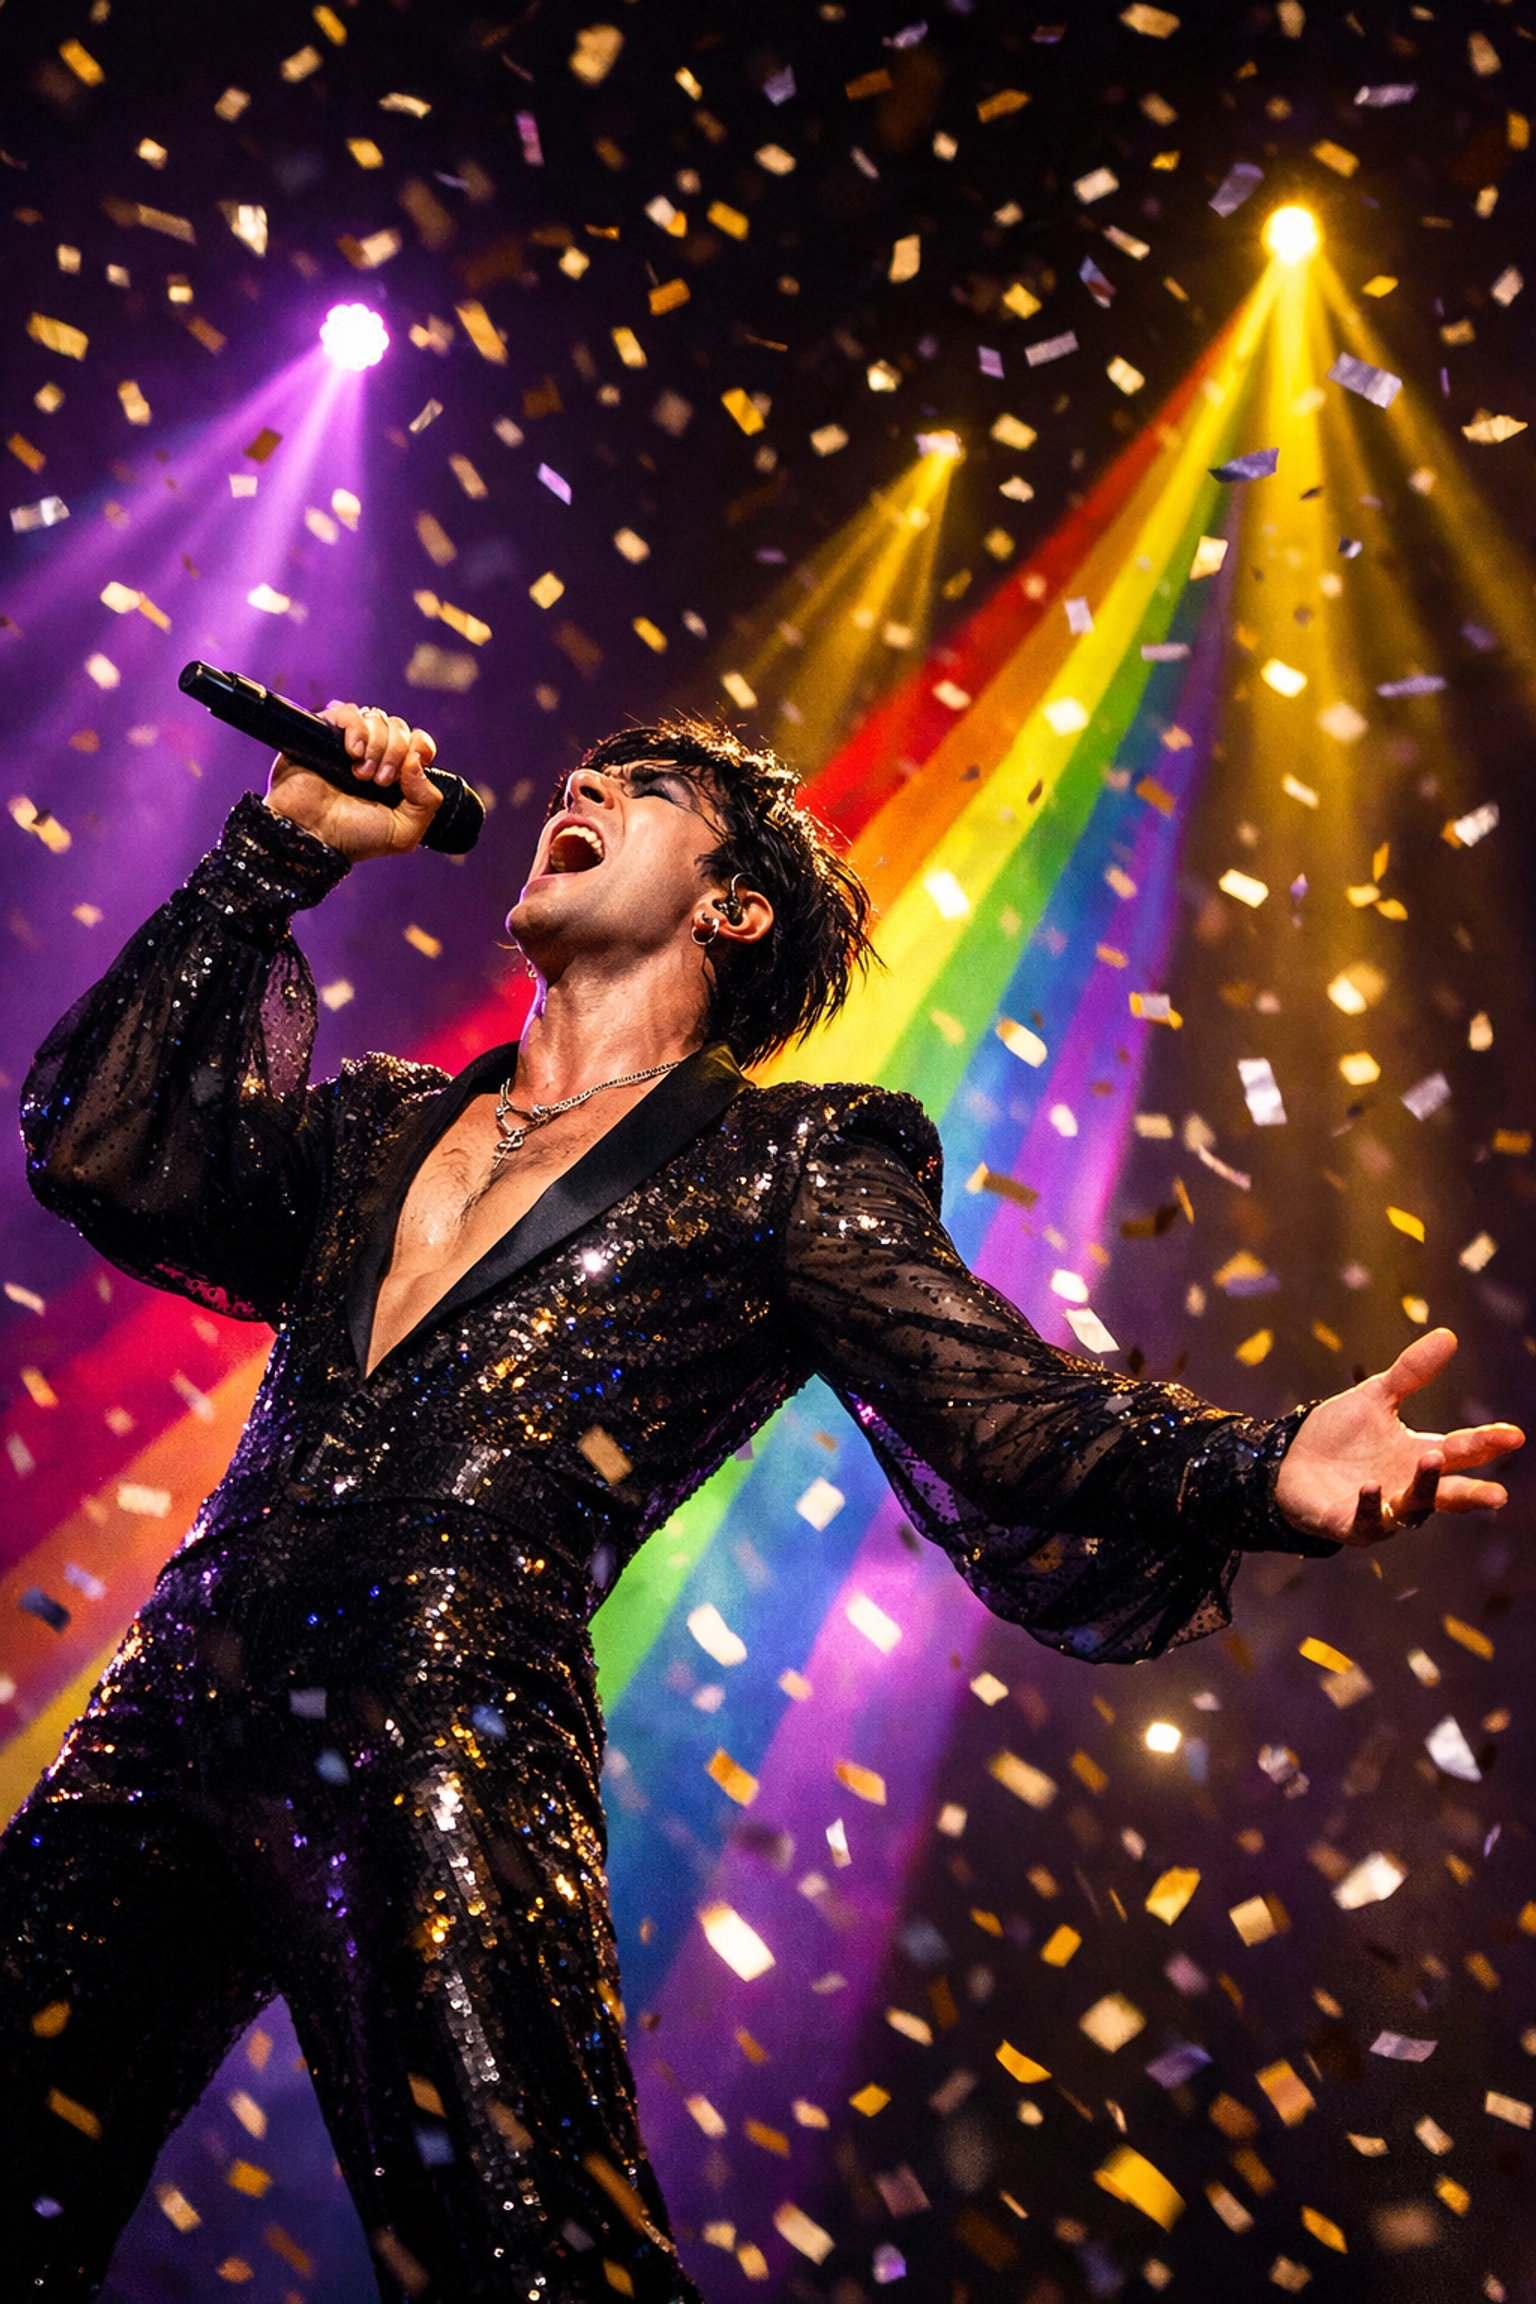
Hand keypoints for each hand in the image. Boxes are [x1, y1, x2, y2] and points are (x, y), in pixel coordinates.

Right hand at [266, 702, 440, 859]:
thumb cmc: (353, 837)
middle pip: (399, 728)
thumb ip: (427, 801)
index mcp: (396, 774)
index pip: (418, 741)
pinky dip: (356, 729)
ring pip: (377, 718)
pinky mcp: (324, 733)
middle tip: (379, 781)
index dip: (421, 746)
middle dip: (396, 753)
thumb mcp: (404, 832)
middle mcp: (374, 755)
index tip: (413, 765)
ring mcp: (349, 743)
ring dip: (376, 746)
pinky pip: (348, 712)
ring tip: (360, 775)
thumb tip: (417, 760)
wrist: (312, 836)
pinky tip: (351, 753)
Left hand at [1274, 1327, 1522, 1545]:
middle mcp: (1407, 1486)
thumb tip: (1449, 1335)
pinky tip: (1372, 1487)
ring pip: (1413, 1509)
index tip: (1514, 1435)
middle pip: (1448, 1493)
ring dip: (1423, 1488)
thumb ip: (1411, 1373)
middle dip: (1472, 1494)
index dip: (1487, 1444)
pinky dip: (1371, 1507)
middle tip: (1497, 1495)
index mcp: (1418, 1455)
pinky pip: (1366, 1523)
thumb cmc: (1339, 1434)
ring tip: (1430, 1459)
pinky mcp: (1349, 1524)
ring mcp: (1381, 1511)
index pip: (1461, 1451)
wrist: (1288, 1460)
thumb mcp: (1375, 1397)